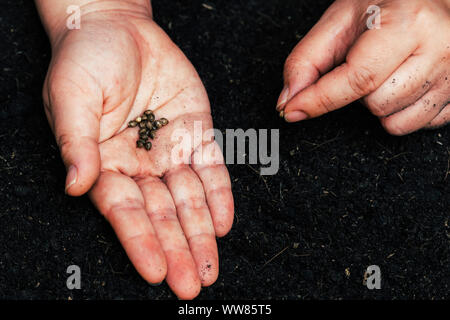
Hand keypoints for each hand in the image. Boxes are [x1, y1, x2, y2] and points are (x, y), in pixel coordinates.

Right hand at [41, 2, 233, 298]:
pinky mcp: (196, 131)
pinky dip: (220, 194)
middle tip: (192, 283)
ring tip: (211, 264)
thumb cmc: (85, 60)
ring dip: (202, 232)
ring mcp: (170, 150)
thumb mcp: (71, 96)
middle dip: (178, 249)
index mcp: (105, 164)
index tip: (156, 271)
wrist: (117, 27)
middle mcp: (139, 165)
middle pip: (162, 214)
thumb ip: (76, 142)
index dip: (141, 241)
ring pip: (190, 199)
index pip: (125, 212)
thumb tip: (75, 185)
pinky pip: (211, 168)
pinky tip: (224, 222)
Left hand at [277, 0, 449, 134]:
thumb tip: (288, 100)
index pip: (357, 77)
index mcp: (407, 23)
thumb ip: (307, 59)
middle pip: (375, 104)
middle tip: (368, 62)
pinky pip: (417, 126)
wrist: (434, 0)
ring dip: (379, 104)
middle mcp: (439, 48)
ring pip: (395, 121)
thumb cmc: (387, 5)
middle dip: (358, 92)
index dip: (319, 99)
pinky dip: (401, 112)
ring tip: (388, 72)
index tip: (292, 111)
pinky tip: (405, 84)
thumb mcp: (341, 20)